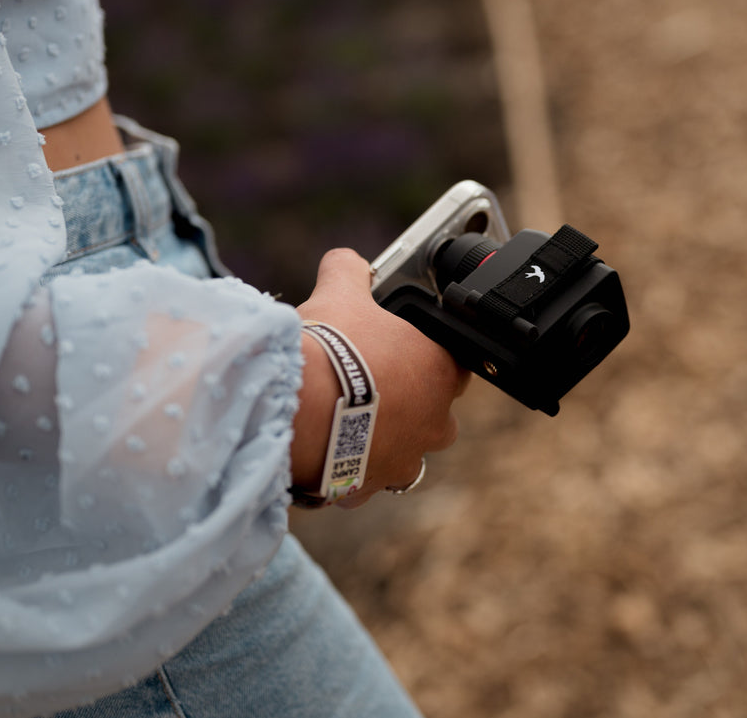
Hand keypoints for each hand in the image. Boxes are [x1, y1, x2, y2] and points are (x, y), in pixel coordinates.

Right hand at [291, 248, 468, 506]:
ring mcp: (403, 461)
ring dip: (383, 442)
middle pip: (435, 415)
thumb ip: (350, 270)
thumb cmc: (327, 348)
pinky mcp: (367, 488)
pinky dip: (347, 470)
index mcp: (438, 372)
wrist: (291, 408)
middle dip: (410, 405)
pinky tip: (322, 451)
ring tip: (345, 424)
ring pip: (405, 454)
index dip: (428, 356)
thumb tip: (347, 260)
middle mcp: (433, 422)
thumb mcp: (340, 293)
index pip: (455, 365)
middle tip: (371, 388)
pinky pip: (363, 482)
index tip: (402, 352)